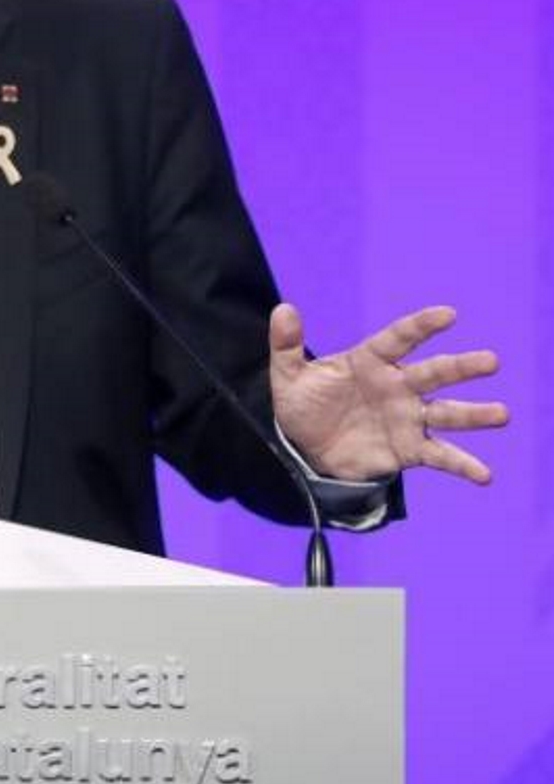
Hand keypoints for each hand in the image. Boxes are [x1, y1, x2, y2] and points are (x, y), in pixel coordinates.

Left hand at [269, 302, 507, 482]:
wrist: (306, 447)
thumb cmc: (304, 403)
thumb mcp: (289, 375)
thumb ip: (286, 344)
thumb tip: (282, 308)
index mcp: (371, 361)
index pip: (399, 339)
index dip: (422, 326)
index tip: (448, 314)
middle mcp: (398, 386)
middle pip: (434, 373)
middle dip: (462, 367)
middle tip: (491, 360)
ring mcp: (408, 417)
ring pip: (447, 413)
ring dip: (474, 413)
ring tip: (501, 413)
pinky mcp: (409, 449)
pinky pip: (440, 456)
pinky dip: (462, 465)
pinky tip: (484, 475)